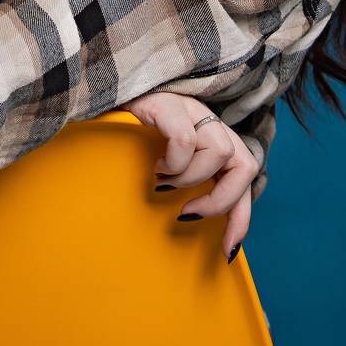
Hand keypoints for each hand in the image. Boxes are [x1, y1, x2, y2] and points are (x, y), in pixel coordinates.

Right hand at [122, 90, 257, 260]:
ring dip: (189, 178)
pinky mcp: (169, 104)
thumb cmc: (127, 136)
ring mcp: (191, 110)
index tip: (227, 249)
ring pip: (219, 152)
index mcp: (211, 138)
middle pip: (246, 164)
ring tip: (162, 180)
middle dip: (222, 200)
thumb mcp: (163, 164)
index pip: (243, 179)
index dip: (241, 218)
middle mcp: (208, 122)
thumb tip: (189, 222)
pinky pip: (185, 140)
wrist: (99, 96)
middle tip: (189, 212)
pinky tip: (154, 165)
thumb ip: (183, 182)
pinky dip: (173, 162)